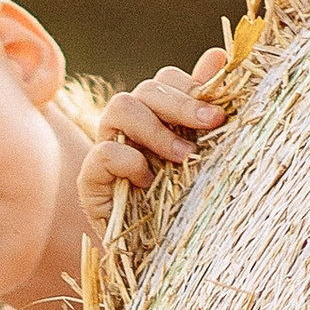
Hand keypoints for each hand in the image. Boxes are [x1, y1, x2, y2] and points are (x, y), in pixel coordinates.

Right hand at [78, 51, 227, 231]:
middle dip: (181, 105)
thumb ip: (203, 105)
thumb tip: (217, 55)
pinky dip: (130, 161)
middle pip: (145, 90)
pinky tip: (148, 181)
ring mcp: (106, 148)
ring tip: (183, 157)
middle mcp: (129, 127)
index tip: (218, 115)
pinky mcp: (91, 179)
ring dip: (156, 129)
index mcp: (156, 116)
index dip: (191, 88)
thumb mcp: (202, 152)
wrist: (158, 254)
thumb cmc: (181, 202)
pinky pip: (104, 152)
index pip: (165, 80)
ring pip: (120, 108)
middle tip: (210, 125)